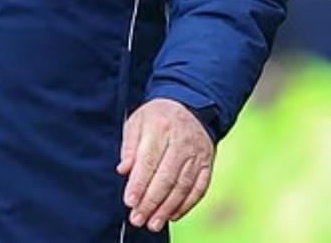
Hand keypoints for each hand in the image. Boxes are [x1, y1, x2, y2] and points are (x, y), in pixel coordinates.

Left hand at [117, 97, 214, 232]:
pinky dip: (186, 205)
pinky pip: (199, 188)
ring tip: (153, 223)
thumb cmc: (157, 116)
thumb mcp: (137, 122)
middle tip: (138, 219)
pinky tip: (173, 215)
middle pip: (166, 177)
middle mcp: (181, 142)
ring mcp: (197, 154)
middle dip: (151, 202)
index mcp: (160, 128)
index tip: (129, 202)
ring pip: (183, 186)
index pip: (149, 161)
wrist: (190, 106)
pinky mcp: (207, 164)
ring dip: (167, 208)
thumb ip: (129, 146)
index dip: (139, 184)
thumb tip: (123, 170)